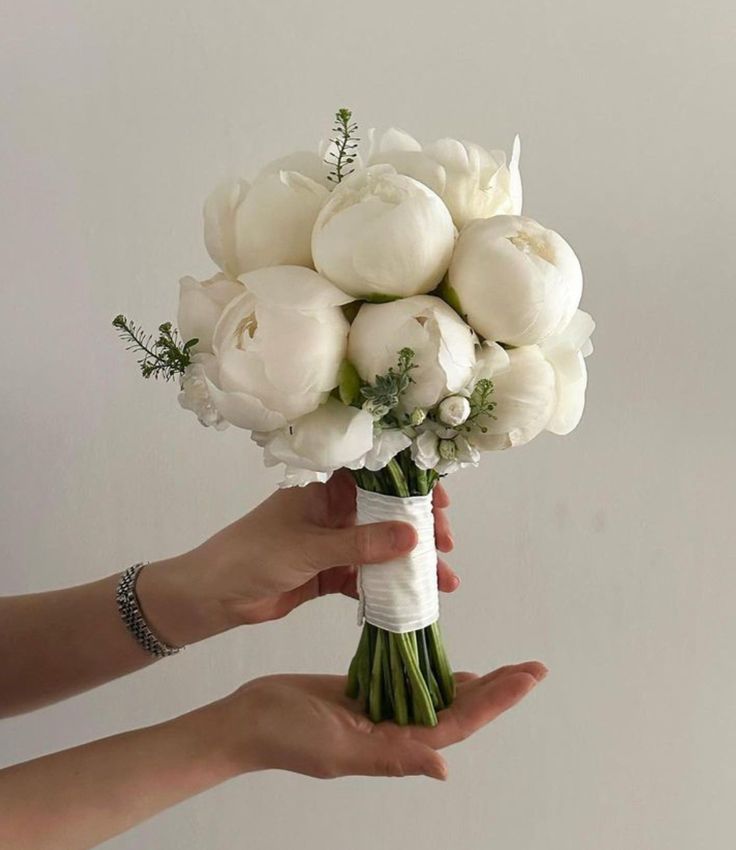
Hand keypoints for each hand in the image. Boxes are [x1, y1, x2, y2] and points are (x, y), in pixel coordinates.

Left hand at [142, 471, 457, 643]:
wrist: (211, 597)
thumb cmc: (253, 556)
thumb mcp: (309, 548)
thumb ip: (359, 544)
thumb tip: (413, 536)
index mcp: (323, 493)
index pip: (375, 479)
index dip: (410, 486)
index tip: (441, 503)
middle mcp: (331, 514)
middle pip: (384, 515)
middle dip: (418, 530)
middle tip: (445, 547)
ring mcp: (330, 545)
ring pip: (379, 549)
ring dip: (408, 564)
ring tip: (442, 582)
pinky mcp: (326, 575)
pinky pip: (363, 577)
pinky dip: (385, 587)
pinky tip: (409, 599)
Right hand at [212, 661, 547, 779]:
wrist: (247, 717)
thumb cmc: (286, 736)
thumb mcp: (339, 750)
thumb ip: (392, 757)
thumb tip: (444, 767)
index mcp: (394, 748)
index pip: (457, 723)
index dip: (495, 701)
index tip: (527, 678)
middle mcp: (394, 732)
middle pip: (458, 710)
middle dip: (498, 690)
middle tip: (532, 668)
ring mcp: (380, 712)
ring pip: (437, 697)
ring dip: (473, 683)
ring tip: (507, 669)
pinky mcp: (364, 693)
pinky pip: (408, 683)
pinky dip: (433, 672)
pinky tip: (450, 664)